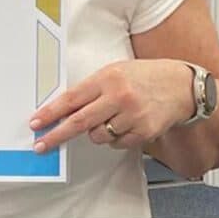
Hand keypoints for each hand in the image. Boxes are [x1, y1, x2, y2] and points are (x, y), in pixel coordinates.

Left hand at [30, 59, 193, 152]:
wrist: (181, 86)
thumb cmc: (144, 77)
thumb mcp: (115, 72)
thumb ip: (91, 89)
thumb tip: (64, 110)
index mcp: (108, 78)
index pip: (72, 98)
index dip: (51, 113)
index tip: (36, 123)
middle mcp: (119, 96)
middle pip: (79, 122)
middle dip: (57, 135)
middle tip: (42, 145)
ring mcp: (132, 116)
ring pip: (97, 136)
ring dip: (96, 132)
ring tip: (111, 118)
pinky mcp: (144, 131)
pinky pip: (116, 144)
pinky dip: (115, 138)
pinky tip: (126, 124)